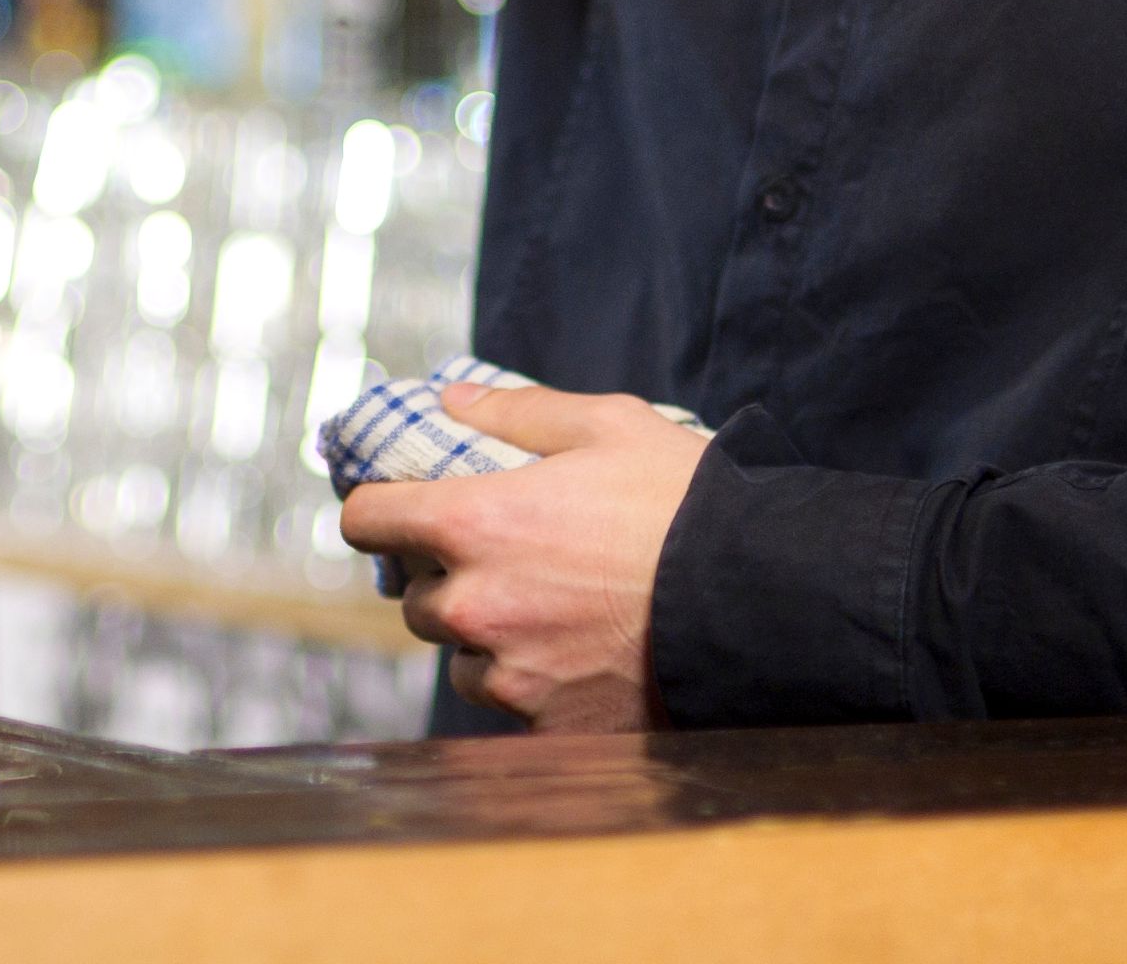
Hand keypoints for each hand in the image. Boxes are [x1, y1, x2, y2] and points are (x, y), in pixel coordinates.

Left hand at [335, 383, 705, 732]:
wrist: (759, 600)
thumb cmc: (683, 504)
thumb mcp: (607, 426)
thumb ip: (518, 412)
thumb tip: (452, 400)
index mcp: (473, 523)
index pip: (368, 519)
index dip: (375, 511)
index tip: (391, 513)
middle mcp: (475, 605)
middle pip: (417, 600)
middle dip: (448, 582)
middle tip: (505, 565)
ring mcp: (510, 674)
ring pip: (462, 661)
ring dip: (487, 642)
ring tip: (552, 617)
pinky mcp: (549, 727)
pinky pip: (514, 710)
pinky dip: (536, 690)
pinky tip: (583, 663)